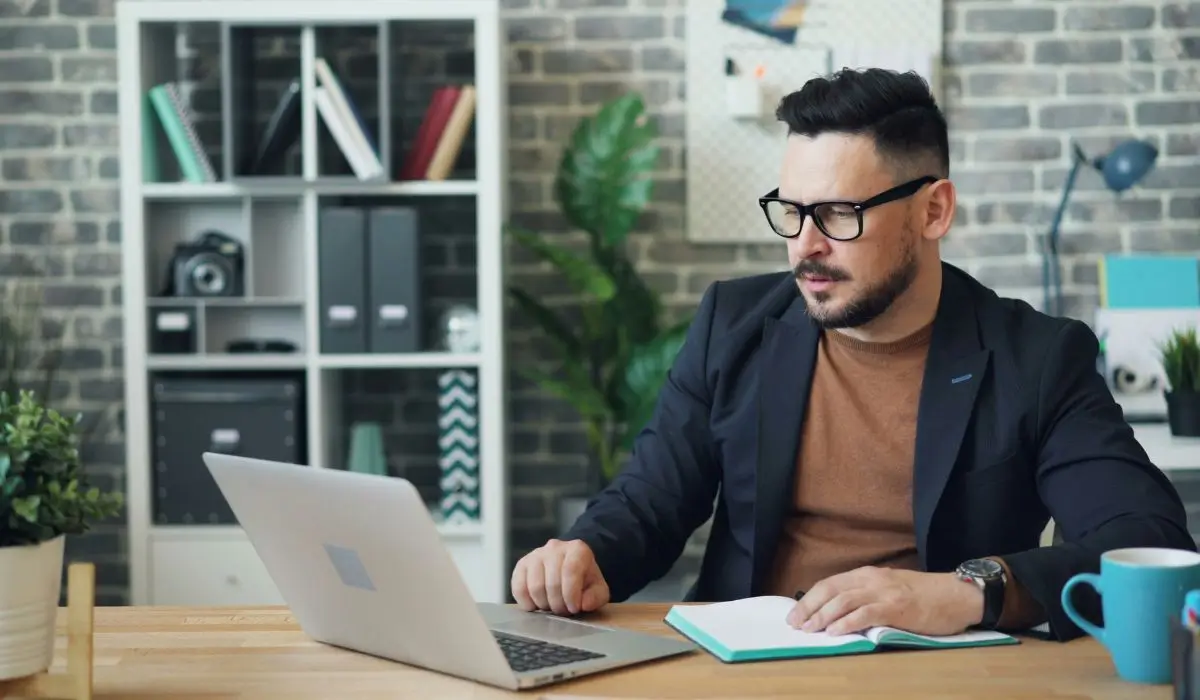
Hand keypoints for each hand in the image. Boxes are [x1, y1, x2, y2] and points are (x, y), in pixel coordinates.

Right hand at [511, 538, 609, 615]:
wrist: (571, 567)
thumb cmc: (584, 579)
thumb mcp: (598, 588)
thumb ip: (596, 597)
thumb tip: (583, 604)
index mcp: (577, 549)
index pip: (570, 571)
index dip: (571, 594)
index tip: (574, 608)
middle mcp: (554, 548)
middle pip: (551, 582)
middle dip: (558, 604)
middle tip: (564, 611)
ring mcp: (536, 555)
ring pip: (534, 586)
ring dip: (543, 605)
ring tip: (552, 607)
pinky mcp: (522, 565)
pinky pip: (518, 587)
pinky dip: (526, 602)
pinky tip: (536, 606)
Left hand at [786, 566, 982, 636]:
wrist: (957, 594)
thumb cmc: (924, 595)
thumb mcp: (889, 588)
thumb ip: (866, 595)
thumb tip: (838, 611)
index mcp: (867, 574)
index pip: (830, 583)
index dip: (810, 598)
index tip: (795, 613)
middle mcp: (871, 580)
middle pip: (831, 589)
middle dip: (809, 607)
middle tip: (795, 624)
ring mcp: (884, 593)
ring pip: (844, 600)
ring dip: (823, 615)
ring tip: (809, 629)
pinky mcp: (896, 608)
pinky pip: (866, 613)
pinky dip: (847, 622)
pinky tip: (834, 632)